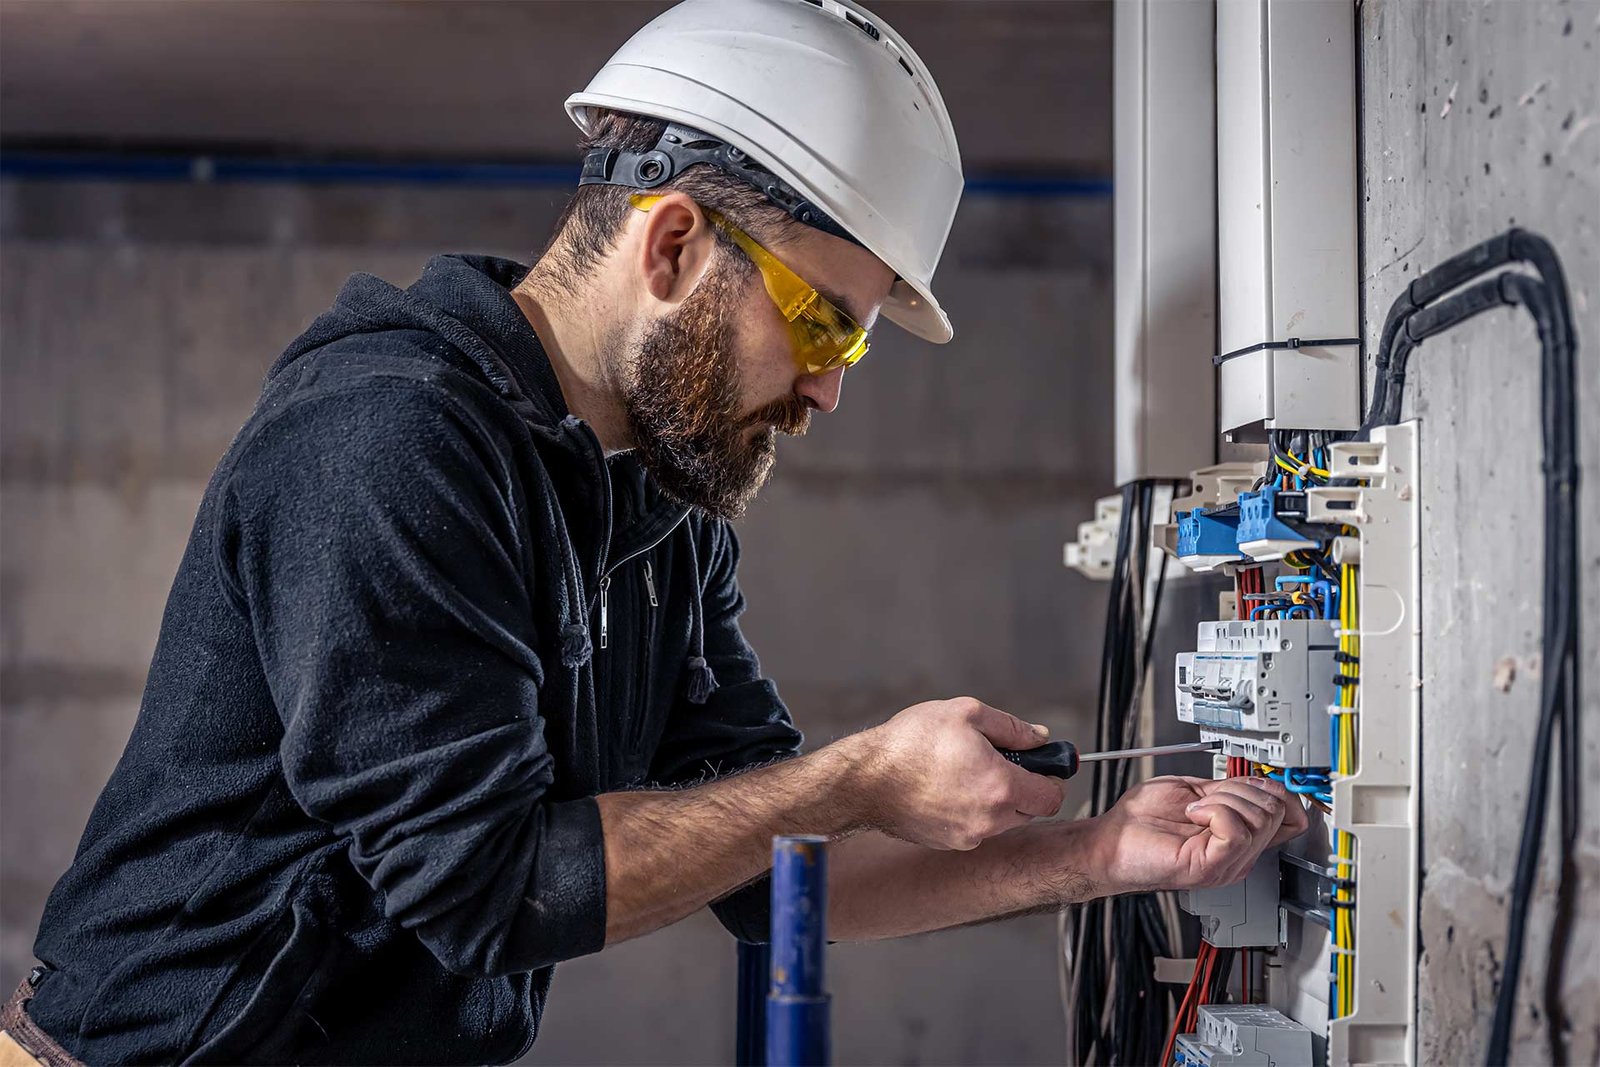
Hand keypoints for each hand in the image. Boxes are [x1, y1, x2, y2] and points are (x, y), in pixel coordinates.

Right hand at [854, 697, 1065, 850]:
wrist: (865, 779)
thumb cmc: (910, 743)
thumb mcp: (966, 713)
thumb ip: (1011, 727)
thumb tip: (1039, 737)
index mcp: (1001, 786)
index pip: (1052, 796)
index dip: (1052, 778)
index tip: (1040, 765)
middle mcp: (989, 819)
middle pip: (1029, 811)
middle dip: (1023, 787)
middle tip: (998, 761)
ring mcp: (967, 836)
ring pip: (1001, 821)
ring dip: (996, 800)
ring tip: (964, 771)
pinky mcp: (946, 843)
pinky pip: (973, 828)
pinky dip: (970, 811)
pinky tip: (945, 787)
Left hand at [1086, 775, 1308, 892]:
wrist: (1110, 839)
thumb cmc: (1141, 821)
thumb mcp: (1196, 793)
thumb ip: (1230, 790)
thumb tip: (1260, 781)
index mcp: (1240, 836)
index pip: (1292, 817)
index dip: (1279, 791)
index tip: (1252, 782)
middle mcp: (1240, 854)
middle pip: (1276, 810)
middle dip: (1241, 789)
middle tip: (1207, 798)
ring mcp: (1228, 863)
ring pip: (1260, 818)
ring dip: (1223, 799)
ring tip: (1195, 809)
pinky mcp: (1211, 867)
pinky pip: (1236, 831)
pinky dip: (1214, 811)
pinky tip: (1193, 815)